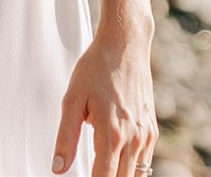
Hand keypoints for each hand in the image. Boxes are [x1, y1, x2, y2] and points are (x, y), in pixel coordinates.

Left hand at [54, 22, 157, 176]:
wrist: (125, 46)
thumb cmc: (96, 68)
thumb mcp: (72, 100)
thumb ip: (65, 137)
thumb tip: (58, 168)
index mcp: (112, 133)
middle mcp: (134, 138)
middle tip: (89, 173)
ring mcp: (146, 135)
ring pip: (135, 173)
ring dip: (118, 174)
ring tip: (100, 167)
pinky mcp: (152, 130)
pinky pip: (143, 160)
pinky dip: (131, 166)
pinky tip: (115, 159)